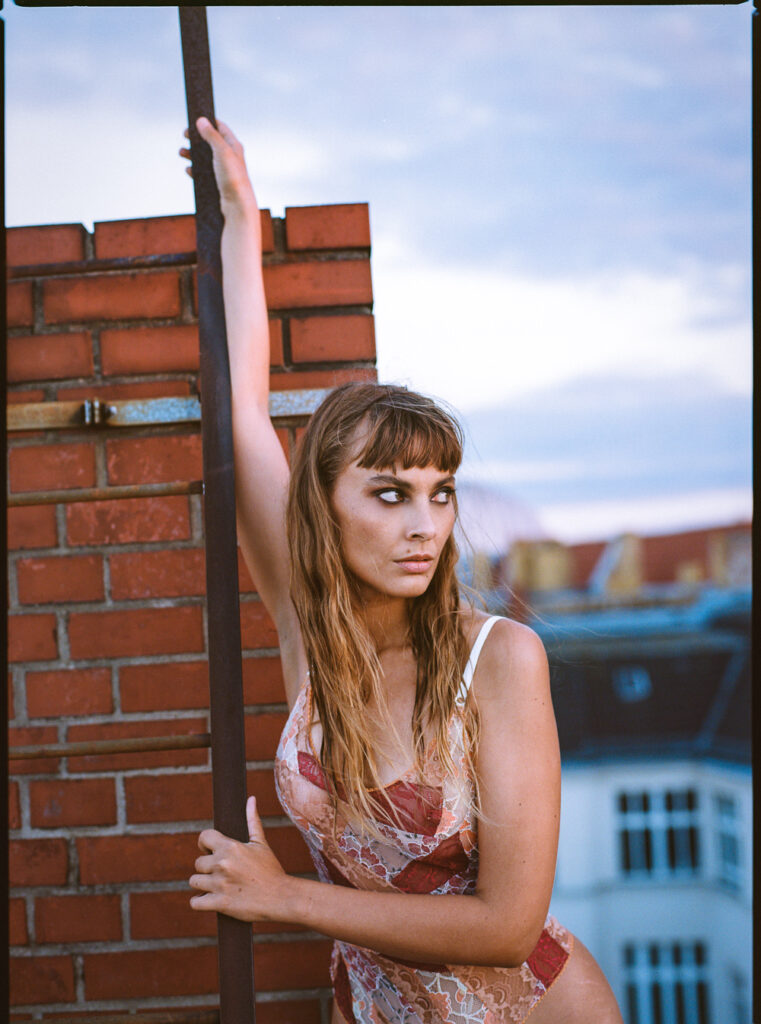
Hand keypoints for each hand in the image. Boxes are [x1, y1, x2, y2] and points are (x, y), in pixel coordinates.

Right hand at [180, 117, 258, 213]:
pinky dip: (195, 170)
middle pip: (210, 141)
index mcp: (233, 146)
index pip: (220, 127)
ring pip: (204, 157)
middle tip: (184, 135)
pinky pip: (203, 173)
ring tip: (182, 153)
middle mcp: (229, 156)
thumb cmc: (233, 178)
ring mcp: (223, 170)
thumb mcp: (221, 151)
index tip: (195, 118)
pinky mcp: (218, 182)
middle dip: (196, 138)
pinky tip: (189, 169)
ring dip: (192, 154)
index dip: (208, 121)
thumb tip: (201, 120)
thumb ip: (211, 135)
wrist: (237, 206)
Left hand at [189, 796, 289, 921]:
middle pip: (198, 862)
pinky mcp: (220, 904)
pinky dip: (199, 902)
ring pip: (194, 881)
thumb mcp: (261, 843)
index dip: (205, 844)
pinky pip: (195, 902)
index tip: (210, 850)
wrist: (281, 897)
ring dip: (203, 884)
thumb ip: (252, 820)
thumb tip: (251, 799)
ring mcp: (220, 884)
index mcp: (231, 847)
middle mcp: (222, 864)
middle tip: (220, 872)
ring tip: (215, 886)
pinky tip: (208, 900)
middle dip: (207, 867)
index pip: (203, 837)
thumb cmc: (271, 869)